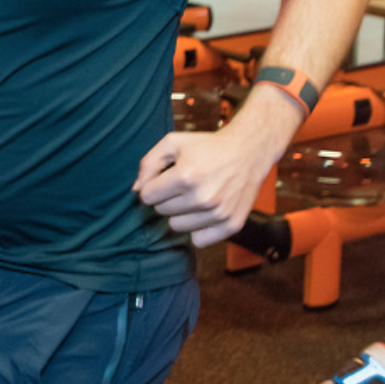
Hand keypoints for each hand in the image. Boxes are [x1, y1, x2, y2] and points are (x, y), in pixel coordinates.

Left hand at [132, 115, 285, 246]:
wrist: (248, 151)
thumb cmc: (206, 146)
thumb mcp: (172, 143)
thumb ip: (148, 164)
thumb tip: (136, 190)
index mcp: (185, 176)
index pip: (147, 196)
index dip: (152, 186)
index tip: (164, 179)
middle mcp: (203, 197)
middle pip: (161, 211)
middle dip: (167, 197)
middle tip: (183, 184)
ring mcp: (219, 213)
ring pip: (176, 226)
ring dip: (181, 213)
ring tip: (195, 195)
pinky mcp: (232, 225)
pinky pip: (199, 241)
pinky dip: (198, 229)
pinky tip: (204, 211)